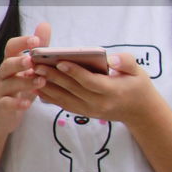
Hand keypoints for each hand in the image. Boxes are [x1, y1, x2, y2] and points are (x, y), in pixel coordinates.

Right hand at [0, 21, 50, 134]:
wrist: (1, 114)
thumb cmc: (19, 86)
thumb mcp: (29, 68)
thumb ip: (37, 48)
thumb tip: (45, 25)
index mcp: (11, 61)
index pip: (12, 47)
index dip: (22, 42)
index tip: (36, 40)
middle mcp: (4, 74)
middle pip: (7, 64)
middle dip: (19, 62)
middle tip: (32, 61)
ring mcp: (2, 90)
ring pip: (9, 83)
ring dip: (25, 82)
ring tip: (40, 81)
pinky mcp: (2, 106)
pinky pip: (7, 103)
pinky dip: (17, 103)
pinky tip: (27, 103)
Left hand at [35, 50, 157, 123]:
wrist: (139, 111)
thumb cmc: (137, 85)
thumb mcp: (138, 70)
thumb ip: (126, 62)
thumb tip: (111, 58)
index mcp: (113, 91)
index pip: (90, 82)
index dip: (75, 72)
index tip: (60, 62)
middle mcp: (99, 104)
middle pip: (73, 90)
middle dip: (54, 77)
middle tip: (37, 64)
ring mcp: (90, 111)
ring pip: (65, 99)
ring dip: (47, 87)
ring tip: (33, 73)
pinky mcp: (84, 113)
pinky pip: (64, 105)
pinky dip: (50, 97)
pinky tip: (38, 86)